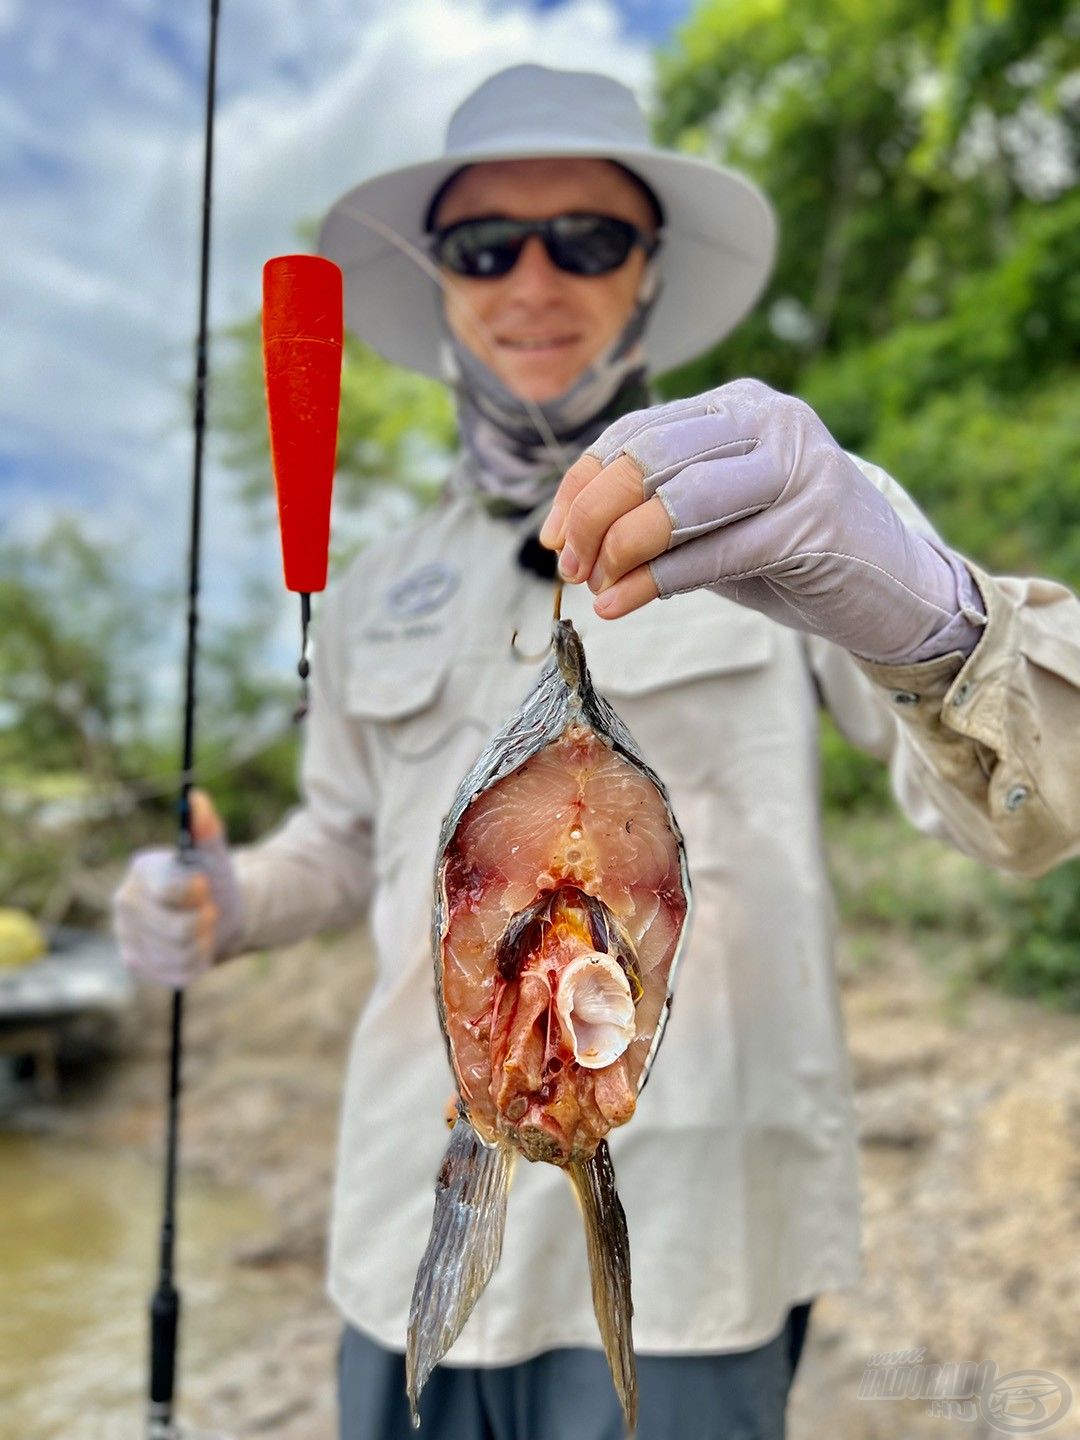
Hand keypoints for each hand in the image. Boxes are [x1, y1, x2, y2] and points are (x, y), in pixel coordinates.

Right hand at [112, 790, 244, 988]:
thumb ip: (206, 828)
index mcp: (142, 871)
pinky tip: (196, 947)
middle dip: (204, 922)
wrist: (215, 914)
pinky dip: (196, 962)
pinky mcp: (136, 963)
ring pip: (177, 953)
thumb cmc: (213, 880)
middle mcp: (125, 903)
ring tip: (204, 929)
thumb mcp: (214, 854)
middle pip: (175, 929)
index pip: (168, 890)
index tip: (206, 886)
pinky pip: (173, 973)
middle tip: (211, 911)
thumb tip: (196, 798)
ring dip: (203, 942)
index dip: (197, 893)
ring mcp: (127, 935)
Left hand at [538, 378, 972, 663]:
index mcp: (739, 405)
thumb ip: (654, 511)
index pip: (636, 430)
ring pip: (677, 499)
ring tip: (596, 585)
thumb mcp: (715, 520)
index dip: (580, 483)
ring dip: (620, 548)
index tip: (551, 536)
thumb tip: (569, 535)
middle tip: (568, 565)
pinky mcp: (814, 523)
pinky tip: (620, 604)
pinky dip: (657, 582)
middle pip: (648, 456)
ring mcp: (797, 466)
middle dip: (591, 515)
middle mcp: (769, 419)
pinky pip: (714, 552)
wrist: (894, 589)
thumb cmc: (791, 554)